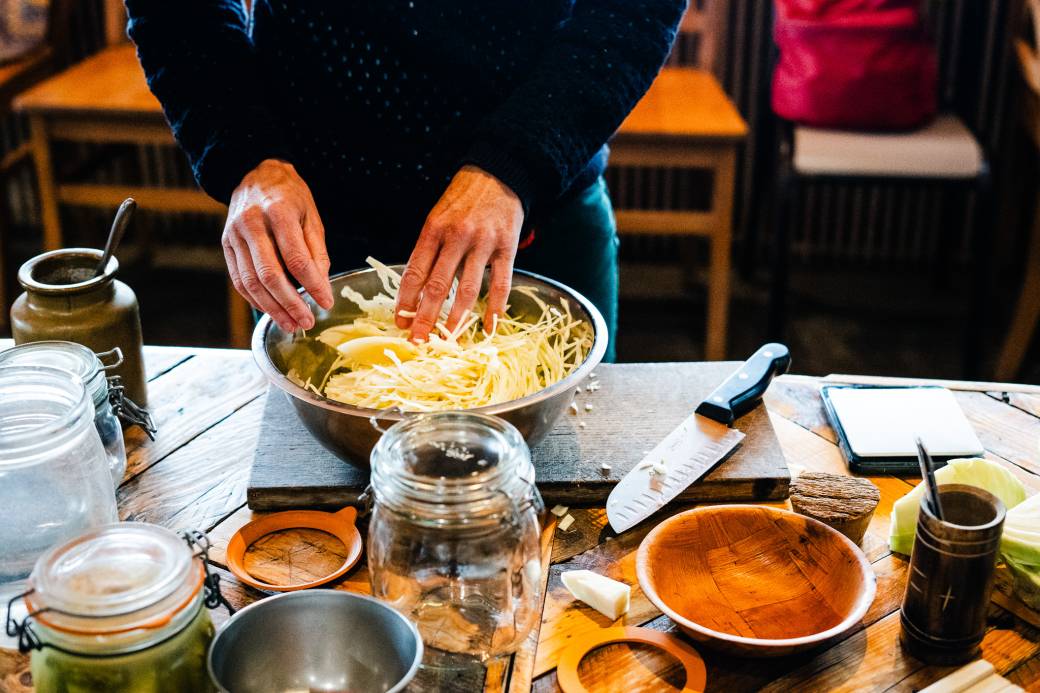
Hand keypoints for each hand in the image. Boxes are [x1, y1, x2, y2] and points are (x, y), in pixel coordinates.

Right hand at [221, 159, 332, 331]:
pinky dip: (256, 300)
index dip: (312, 284)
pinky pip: (239, 280)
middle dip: (291, 303)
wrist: (256, 174)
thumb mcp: (312, 217)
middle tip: (307, 322)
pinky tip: (272, 311)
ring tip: (291, 324)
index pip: (296, 258)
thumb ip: (317, 253)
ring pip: (251, 282)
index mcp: (278, 211)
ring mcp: (234, 235)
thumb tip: (321, 288)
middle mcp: (251, 223)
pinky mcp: (225, 245)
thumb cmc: (290, 197)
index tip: (326, 302)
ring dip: (272, 308)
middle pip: (270, 274)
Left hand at [396, 165, 523, 340]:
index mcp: (434, 230)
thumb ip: (429, 250)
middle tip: (417, 340)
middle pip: (437, 285)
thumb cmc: (463, 200)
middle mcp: (457, 237)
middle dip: (425, 317)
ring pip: (467, 288)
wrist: (498, 174)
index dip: (406, 300)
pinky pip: (501, 283)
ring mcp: (483, 243)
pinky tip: (489, 325)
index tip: (399, 322)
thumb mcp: (437, 217)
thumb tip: (417, 291)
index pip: (415, 271)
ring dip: (456, 318)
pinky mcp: (507, 247)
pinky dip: (495, 308)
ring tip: (448, 338)